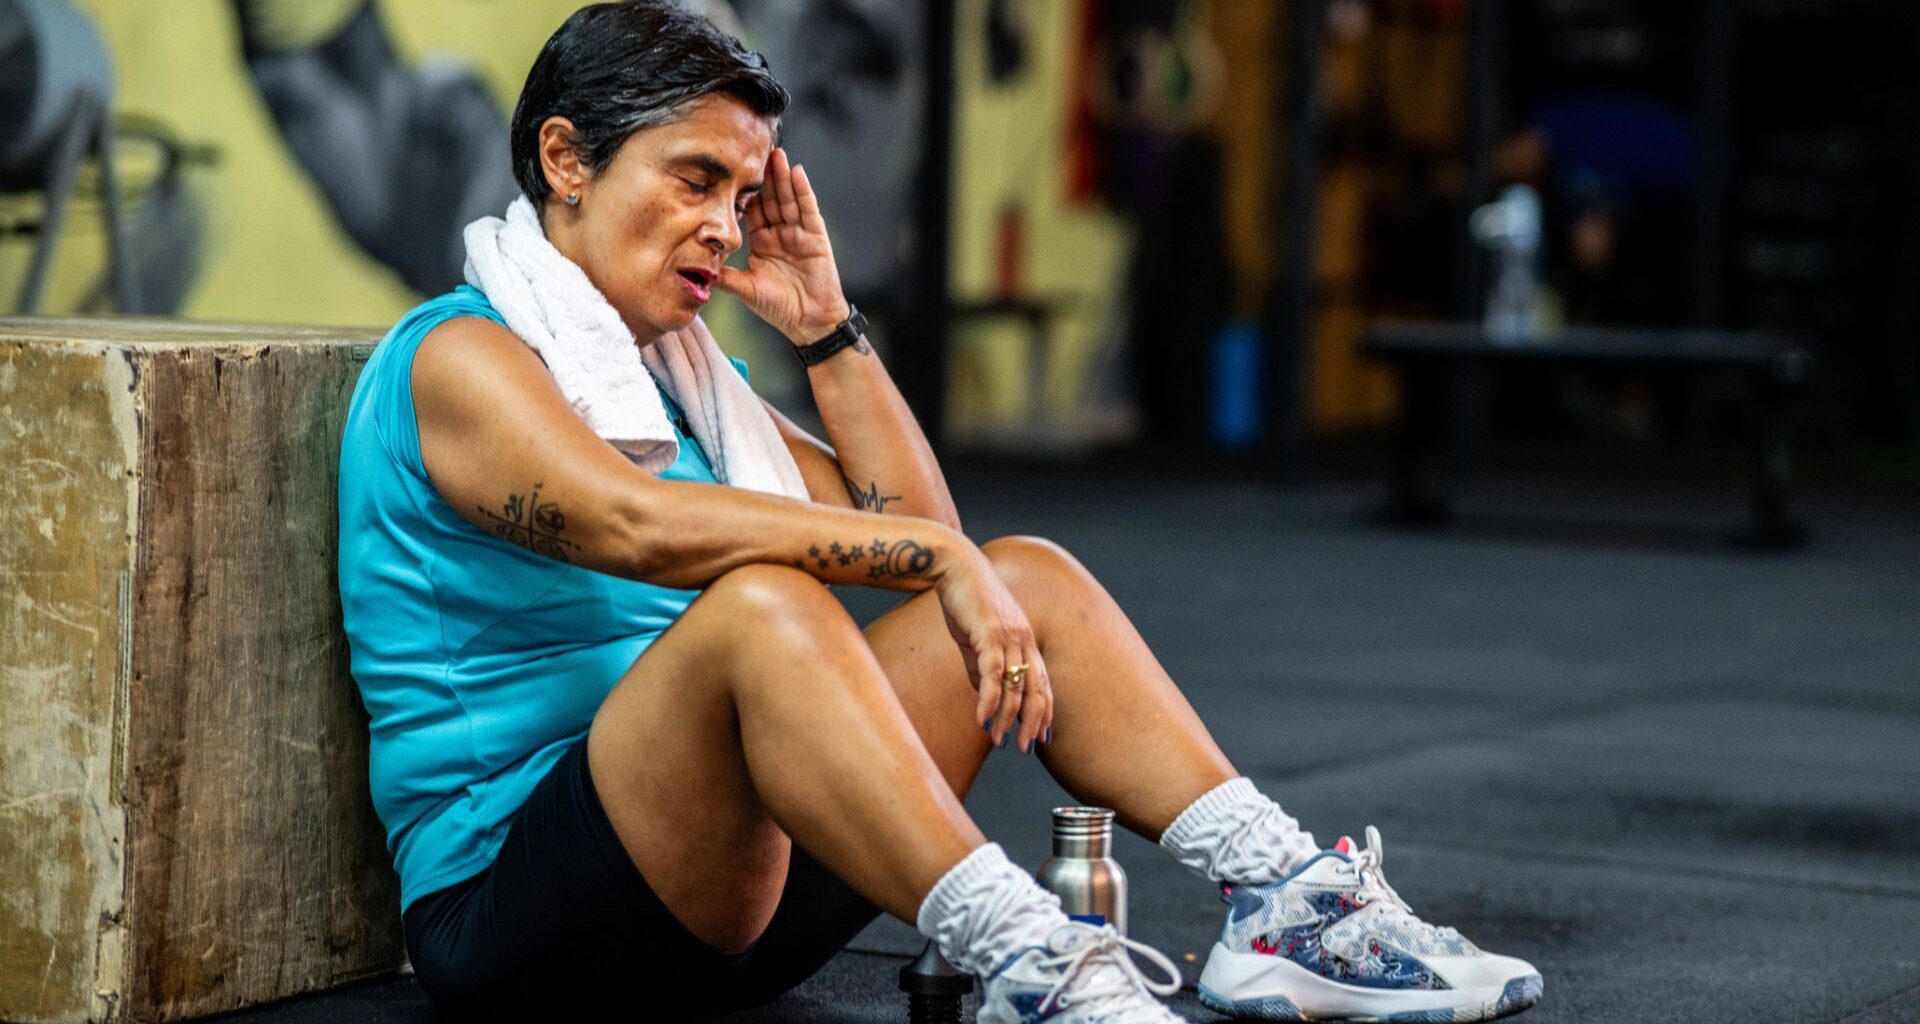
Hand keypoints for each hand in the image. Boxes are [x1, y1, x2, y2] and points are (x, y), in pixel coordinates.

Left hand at [715, 147, 851, 344]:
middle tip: (752, 151)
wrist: (808, 323)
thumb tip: (695, 268)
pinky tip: (796, 172)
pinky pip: (808, 210)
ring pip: (788, 199)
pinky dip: (803, 191)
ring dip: (782, 176)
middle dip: (762, 176)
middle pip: (769, 198)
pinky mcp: (816, 237)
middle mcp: (779, 233)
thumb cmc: (779, 308)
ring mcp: (799, 233)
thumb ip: (724, 276)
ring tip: (775, 153)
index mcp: (761, 242)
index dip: (742, 191)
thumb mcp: (745, 289)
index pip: (750, 210)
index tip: (730, 170)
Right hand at [931, 546, 1053, 753]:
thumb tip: (986, 697)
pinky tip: (982, 720)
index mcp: (1025, 642)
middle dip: (1032, 722)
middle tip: (1024, 748)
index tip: (1041, 737)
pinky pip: (993, 674)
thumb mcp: (976, 641)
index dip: (1044, 712)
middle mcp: (1024, 640)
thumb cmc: (965, 603)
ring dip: (1007, 718)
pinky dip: (989, 701)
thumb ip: (983, 667)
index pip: (1042, 683)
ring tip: (998, 741)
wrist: (954, 567)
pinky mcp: (990, 633)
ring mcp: (1009, 637)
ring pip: (1015, 686)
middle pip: (1037, 689)